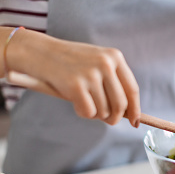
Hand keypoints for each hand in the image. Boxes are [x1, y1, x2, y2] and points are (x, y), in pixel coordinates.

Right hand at [5, 29, 140, 126]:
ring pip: (104, 111)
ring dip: (95, 114)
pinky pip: (88, 112)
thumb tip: (127, 113)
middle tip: (107, 119)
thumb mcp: (95, 62)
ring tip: (83, 101)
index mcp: (114, 57)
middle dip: (114, 117)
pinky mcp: (76, 86)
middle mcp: (106, 64)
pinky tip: (73, 100)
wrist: (38, 51)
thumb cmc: (68, 61)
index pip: (132, 89)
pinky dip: (82, 113)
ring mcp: (91, 74)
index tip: (136, 122)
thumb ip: (112, 82)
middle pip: (121, 104)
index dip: (135, 108)